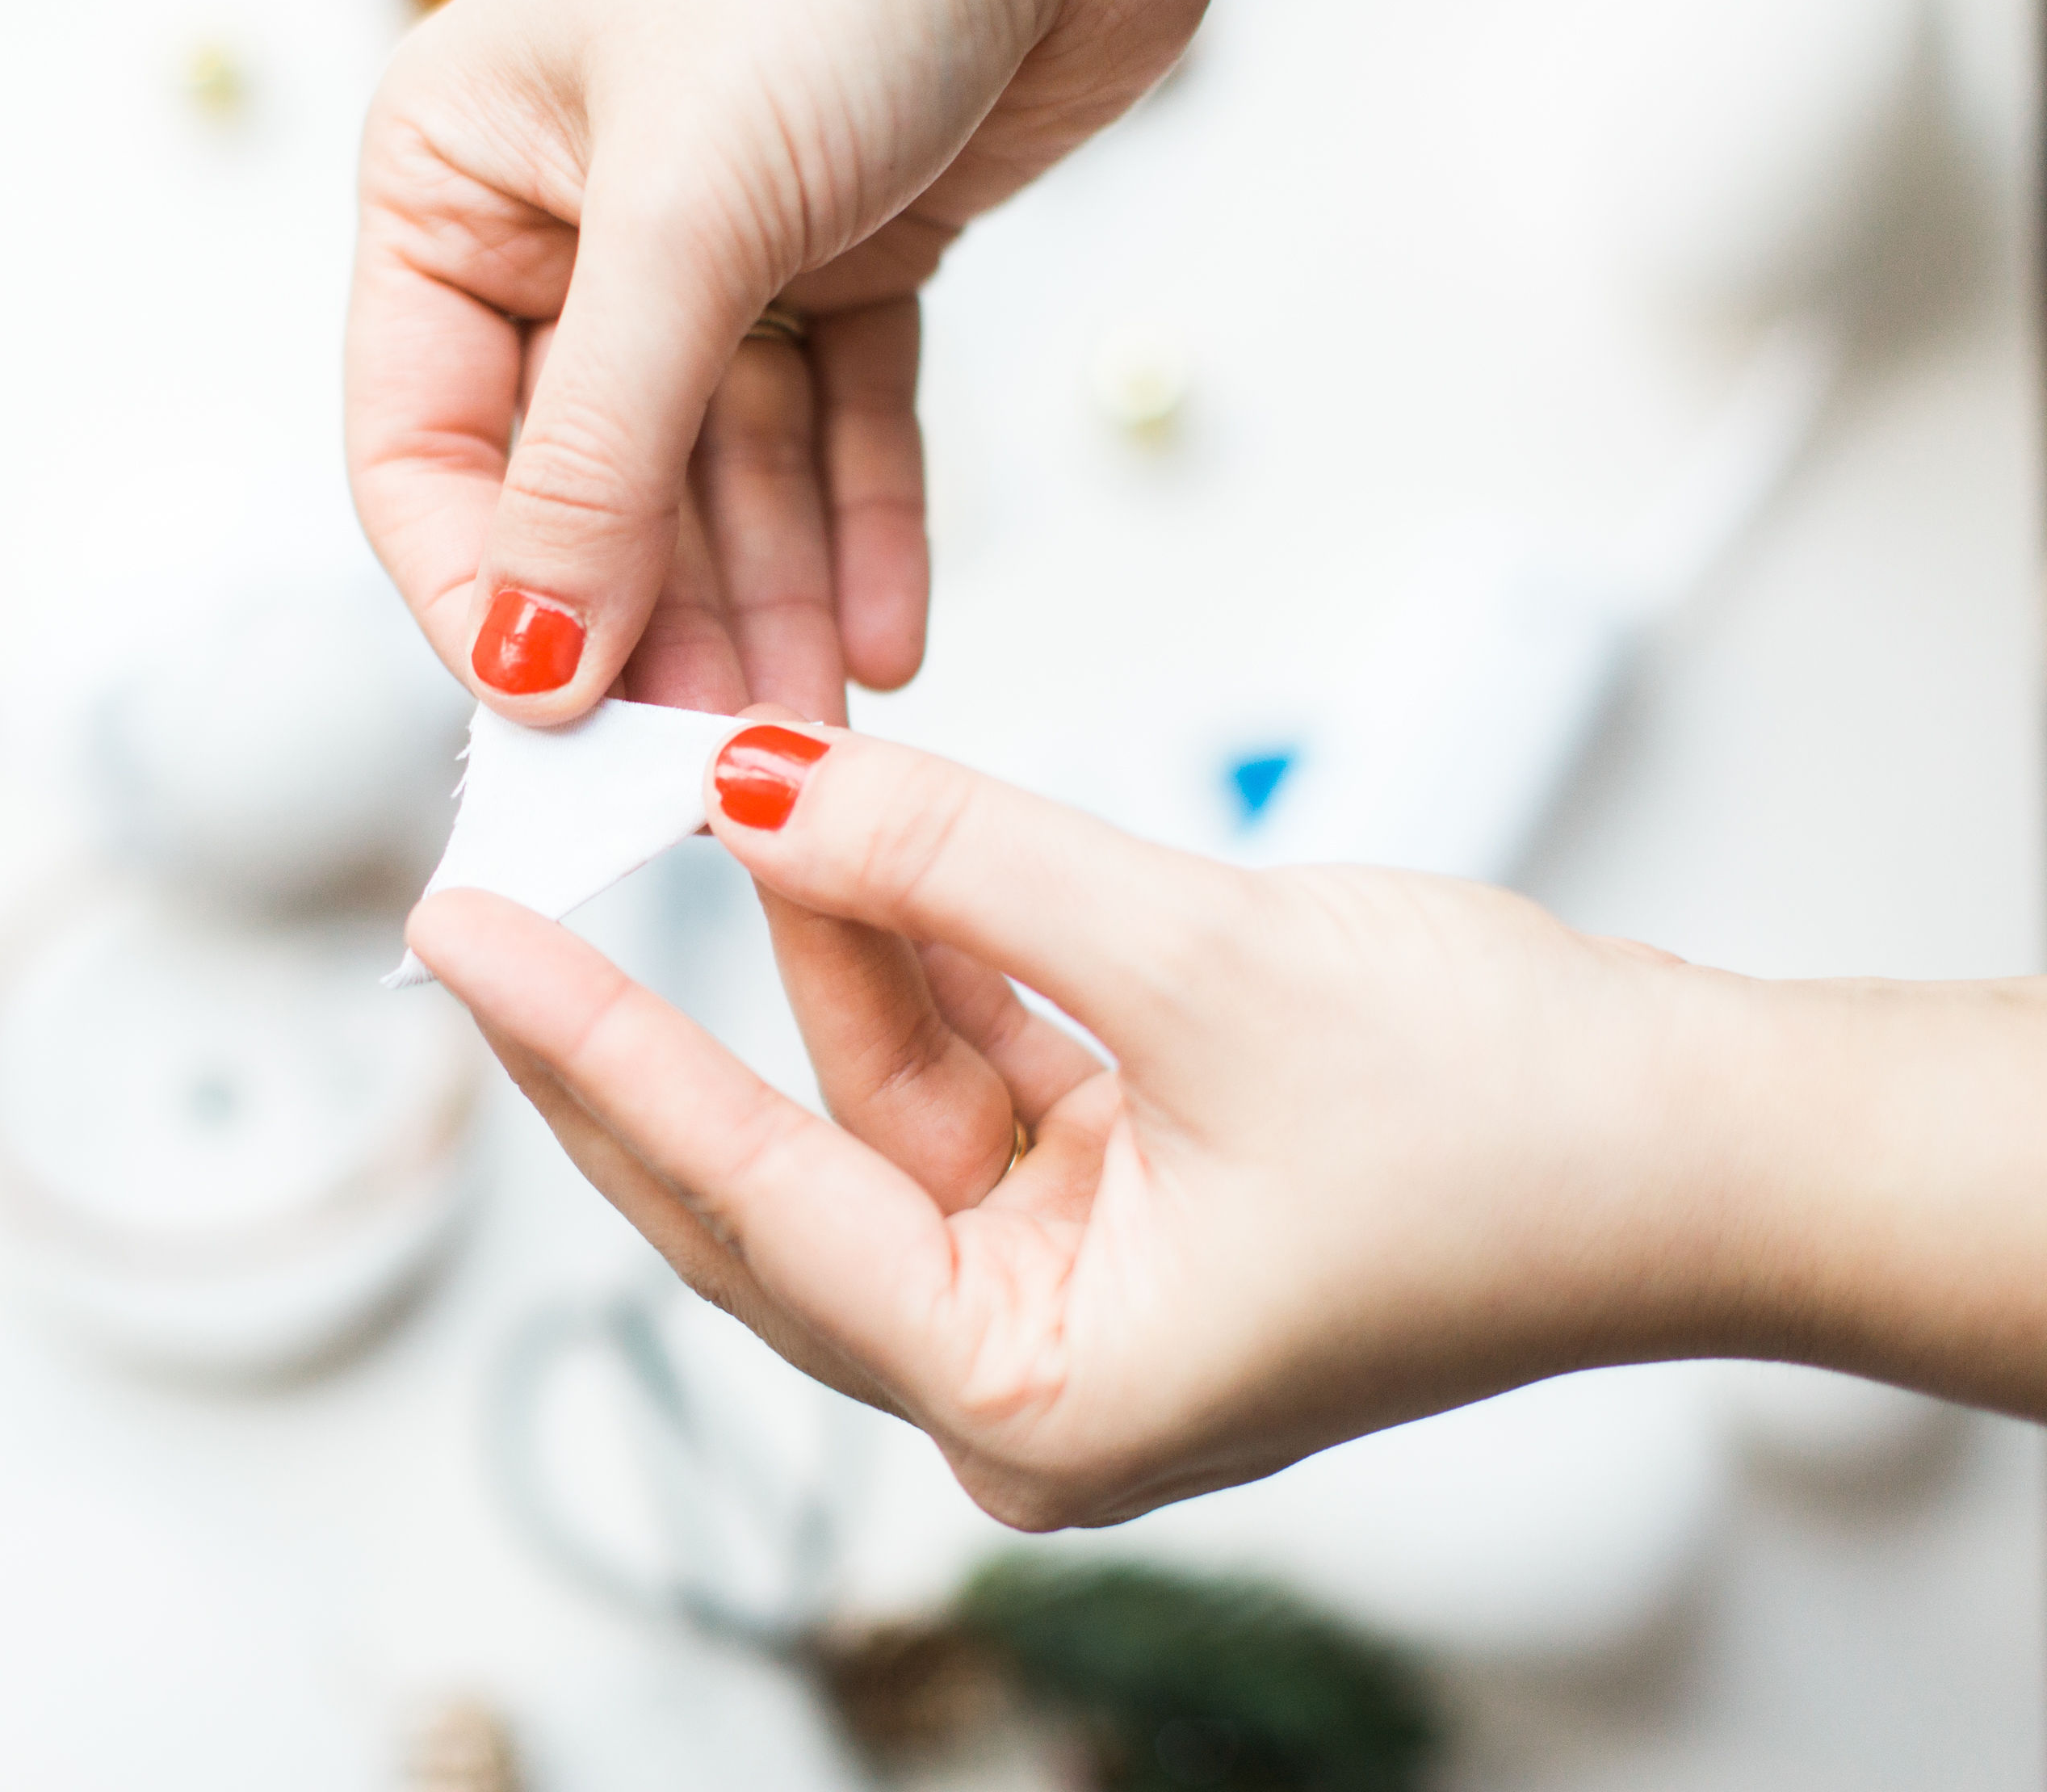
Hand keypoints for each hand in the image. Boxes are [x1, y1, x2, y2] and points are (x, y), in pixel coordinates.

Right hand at [347, 0, 1305, 724]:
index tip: (558, 723)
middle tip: (709, 759)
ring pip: (718, 480)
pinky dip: (860, 529)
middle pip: (580, 487)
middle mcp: (565, 226)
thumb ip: (597, 449)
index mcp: (453, 185)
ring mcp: (710, 249)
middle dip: (650, 624)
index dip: (486, 597)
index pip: (421, 448)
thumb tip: (530, 653)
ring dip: (765, 606)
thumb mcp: (682, 215)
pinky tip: (882, 640)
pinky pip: (839, 431)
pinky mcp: (848, 256)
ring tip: (813, 730)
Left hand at [410, 722, 1849, 1528]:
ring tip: (695, 789)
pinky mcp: (1112, 1194)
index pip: (754, 1212)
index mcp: (1038, 1399)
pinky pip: (960, 1058)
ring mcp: (1068, 1282)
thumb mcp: (1205, 964)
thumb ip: (961, 866)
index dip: (597, 1061)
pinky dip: (910, 946)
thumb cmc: (1524, 1127)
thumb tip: (759, 785)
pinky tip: (836, 832)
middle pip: (767, 1181)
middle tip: (485, 901)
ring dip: (802, 944)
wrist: (1720, 1141)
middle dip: (637, 1030)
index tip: (463, 946)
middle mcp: (1029, 1368)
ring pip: (864, 1097)